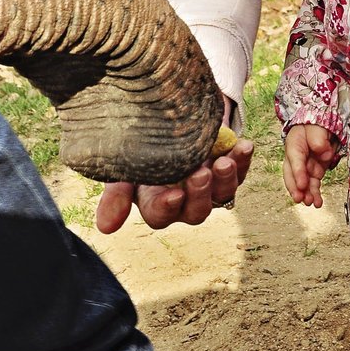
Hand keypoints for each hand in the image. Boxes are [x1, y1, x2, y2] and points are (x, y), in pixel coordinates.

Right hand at [94, 138, 253, 231]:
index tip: (174, 194)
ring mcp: (210, 188)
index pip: (160, 214)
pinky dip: (243, 159)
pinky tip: (244, 146)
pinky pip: (241, 171)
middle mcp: (185, 202)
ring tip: (225, 161)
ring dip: (226, 179)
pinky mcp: (230, 172)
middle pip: (197, 211)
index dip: (167, 207)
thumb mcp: (124, 168)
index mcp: (156, 203)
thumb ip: (116, 195)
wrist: (166, 122)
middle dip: (200, 193)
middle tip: (202, 173)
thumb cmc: (140, 148)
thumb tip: (106, 228)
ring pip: (223, 194)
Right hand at [283, 124, 338, 205]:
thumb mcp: (316, 127)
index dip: (298, 173)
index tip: (303, 184)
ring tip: (312, 203)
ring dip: (306, 194)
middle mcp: (297, 158)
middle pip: (292, 174)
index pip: (295, 160)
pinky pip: (313, 185)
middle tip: (299, 198)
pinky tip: (318, 203)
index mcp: (294, 144)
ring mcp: (305, 166)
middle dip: (296, 188)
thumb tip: (324, 152)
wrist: (318, 126)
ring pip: (303, 183)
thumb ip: (318, 138)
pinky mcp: (314, 172)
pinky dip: (315, 194)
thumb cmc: (315, 125)